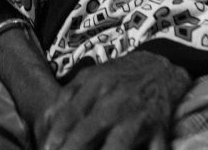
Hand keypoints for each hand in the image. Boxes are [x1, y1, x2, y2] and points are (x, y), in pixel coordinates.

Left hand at [36, 51, 190, 149]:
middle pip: (89, 132)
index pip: (71, 115)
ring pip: (118, 146)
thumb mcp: (91, 76)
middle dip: (73, 149)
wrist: (161, 66)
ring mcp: (138, 118)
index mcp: (97, 87)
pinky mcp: (160, 131)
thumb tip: (47, 120)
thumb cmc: (120, 76)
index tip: (46, 149)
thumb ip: (68, 95)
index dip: (56, 135)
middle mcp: (116, 103)